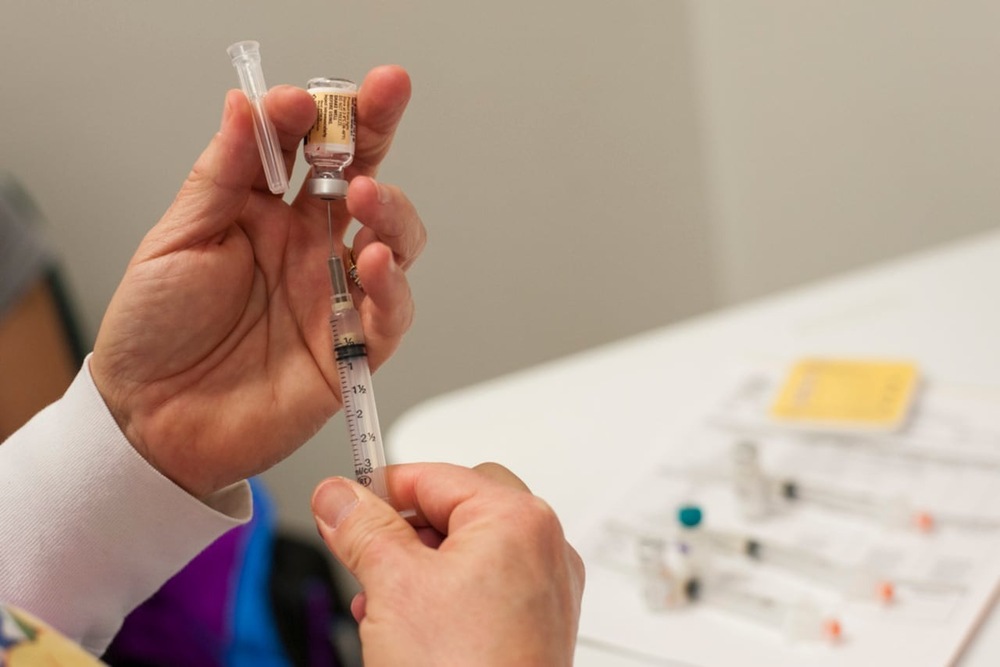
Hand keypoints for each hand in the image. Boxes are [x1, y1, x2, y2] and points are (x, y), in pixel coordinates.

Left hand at [90, 66, 425, 496]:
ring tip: (365, 196)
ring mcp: (334, 294)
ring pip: (394, 238)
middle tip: (383, 96)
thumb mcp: (177, 240)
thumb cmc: (156, 330)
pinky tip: (375, 262)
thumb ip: (220, 175)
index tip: (304, 101)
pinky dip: (394, 286)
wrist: (152, 420)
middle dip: (377, 131)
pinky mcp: (351, 348)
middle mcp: (309, 248)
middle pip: (361, 178)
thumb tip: (246, 104)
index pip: (304, 148)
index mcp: (266, 213)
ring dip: (391, 208)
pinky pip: (392, 313)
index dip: (313, 116)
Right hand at [312, 463, 585, 666]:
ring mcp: (546, 588)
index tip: (342, 504)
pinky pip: (487, 585)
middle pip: (456, 507)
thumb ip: (361, 528)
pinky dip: (446, 593)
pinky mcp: (538, 624)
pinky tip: (410, 625)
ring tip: (381, 600)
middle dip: (403, 531)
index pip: (434, 476)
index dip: (379, 489)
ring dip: (418, 565)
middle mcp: (544, 547)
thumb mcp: (392, 586)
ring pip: (469, 548)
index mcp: (518, 519)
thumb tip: (338, 497)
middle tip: (363, 553)